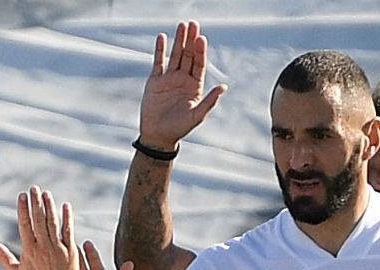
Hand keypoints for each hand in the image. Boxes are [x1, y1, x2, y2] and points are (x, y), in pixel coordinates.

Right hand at [0, 188, 80, 269]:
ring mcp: (58, 248)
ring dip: (49, 206)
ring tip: (46, 193)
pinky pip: (69, 231)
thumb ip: (3, 256)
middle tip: (33, 188)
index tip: (22, 196)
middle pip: (38, 219)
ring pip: (53, 222)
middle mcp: (43, 247)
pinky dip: (67, 218)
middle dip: (36, 202)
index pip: (25, 224)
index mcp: (29, 250)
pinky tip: (65, 206)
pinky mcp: (71, 251)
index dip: (23, 208)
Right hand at [139, 21, 226, 151]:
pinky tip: (162, 37)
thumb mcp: (197, 115)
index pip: (199, 64)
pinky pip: (158, 62)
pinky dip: (160, 50)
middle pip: (188, 55)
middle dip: (190, 40)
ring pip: (175, 55)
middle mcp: (183, 79)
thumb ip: (210, 101)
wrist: (158, 135)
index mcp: (195, 86)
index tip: (201, 38)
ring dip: (178, 40)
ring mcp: (169, 78)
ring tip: (181, 25)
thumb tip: (224, 87)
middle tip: (193, 24)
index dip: (200, 51)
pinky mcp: (155, 81)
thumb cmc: (179, 128)